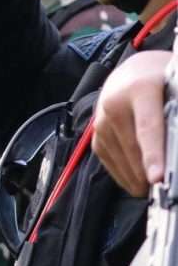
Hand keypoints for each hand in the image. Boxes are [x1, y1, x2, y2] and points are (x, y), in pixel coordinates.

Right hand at [93, 50, 170, 196]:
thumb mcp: (177, 85)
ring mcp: (101, 119)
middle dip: (148, 174)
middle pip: (133, 148)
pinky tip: (137, 183)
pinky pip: (108, 160)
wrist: (131, 73)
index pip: (148, 127)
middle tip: (165, 193)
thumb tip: (176, 140)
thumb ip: (176, 111)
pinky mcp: (96, 133)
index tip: (158, 178)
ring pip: (120, 158)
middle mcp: (114, 104)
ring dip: (137, 178)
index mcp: (140, 89)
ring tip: (154, 190)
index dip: (153, 154)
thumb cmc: (161, 80)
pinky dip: (123, 175)